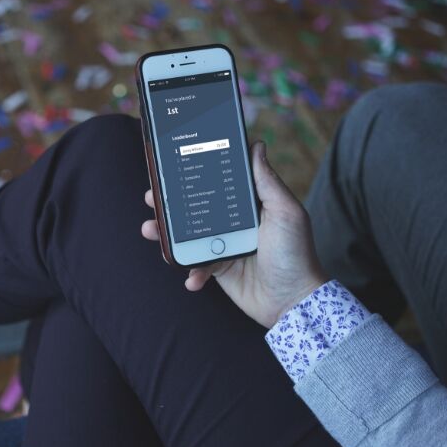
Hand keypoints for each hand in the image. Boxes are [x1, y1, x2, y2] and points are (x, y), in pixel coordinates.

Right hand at [141, 141, 325, 328]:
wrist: (293, 301)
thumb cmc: (296, 253)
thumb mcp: (285, 212)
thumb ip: (267, 181)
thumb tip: (257, 145)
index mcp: (248, 206)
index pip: (217, 184)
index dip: (195, 174)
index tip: (173, 166)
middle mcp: (233, 223)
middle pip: (195, 207)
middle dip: (170, 203)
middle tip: (152, 196)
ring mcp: (224, 246)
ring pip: (188, 236)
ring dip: (167, 235)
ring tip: (150, 230)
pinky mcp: (219, 270)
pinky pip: (196, 266)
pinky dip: (190, 271)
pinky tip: (192, 277)